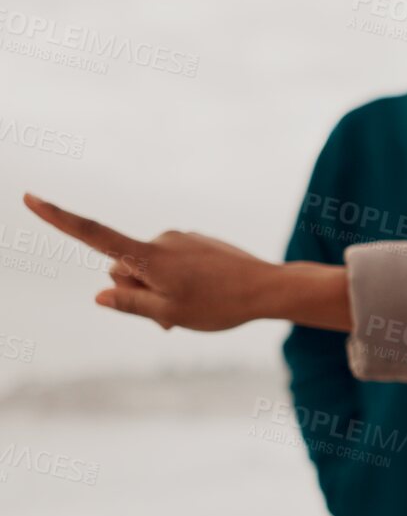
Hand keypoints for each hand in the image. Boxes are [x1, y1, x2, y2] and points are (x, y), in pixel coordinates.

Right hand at [21, 193, 347, 331]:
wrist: (268, 288)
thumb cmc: (219, 305)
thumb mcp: (168, 314)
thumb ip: (130, 304)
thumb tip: (100, 294)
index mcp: (147, 256)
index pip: (93, 235)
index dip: (58, 219)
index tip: (29, 198)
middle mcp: (160, 240)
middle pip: (122, 269)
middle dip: (134, 292)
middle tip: (170, 318)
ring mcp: (179, 240)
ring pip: (149, 270)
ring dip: (157, 290)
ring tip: (190, 310)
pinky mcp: (195, 243)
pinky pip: (172, 265)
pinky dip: (176, 282)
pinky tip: (205, 296)